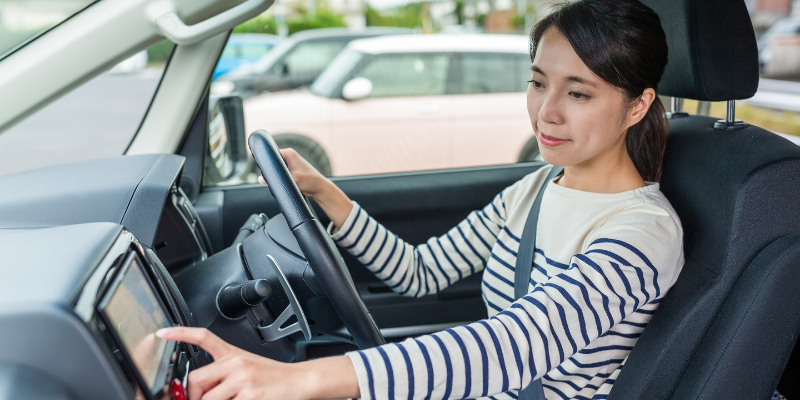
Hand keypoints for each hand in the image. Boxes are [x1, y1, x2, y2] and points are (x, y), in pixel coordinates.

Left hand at [157, 327, 359, 399]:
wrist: (301, 381)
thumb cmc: (274, 377)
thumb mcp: (248, 366)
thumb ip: (224, 374)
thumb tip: (200, 390)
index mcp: (232, 354)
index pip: (203, 337)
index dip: (180, 334)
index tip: (162, 333)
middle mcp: (235, 363)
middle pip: (196, 380)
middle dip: (193, 397)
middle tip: (202, 399)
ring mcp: (241, 380)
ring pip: (207, 399)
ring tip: (232, 399)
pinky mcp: (249, 395)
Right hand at [258, 148, 327, 197]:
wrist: (319, 189)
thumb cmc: (310, 181)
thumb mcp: (292, 179)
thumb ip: (276, 178)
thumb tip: (261, 179)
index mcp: (289, 153)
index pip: (272, 154)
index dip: (267, 163)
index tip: (265, 170)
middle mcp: (289, 157)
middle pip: (273, 163)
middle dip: (272, 171)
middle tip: (274, 178)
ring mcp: (290, 164)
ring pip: (277, 170)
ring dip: (277, 176)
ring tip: (283, 181)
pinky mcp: (291, 172)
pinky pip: (281, 175)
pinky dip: (281, 180)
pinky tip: (284, 184)